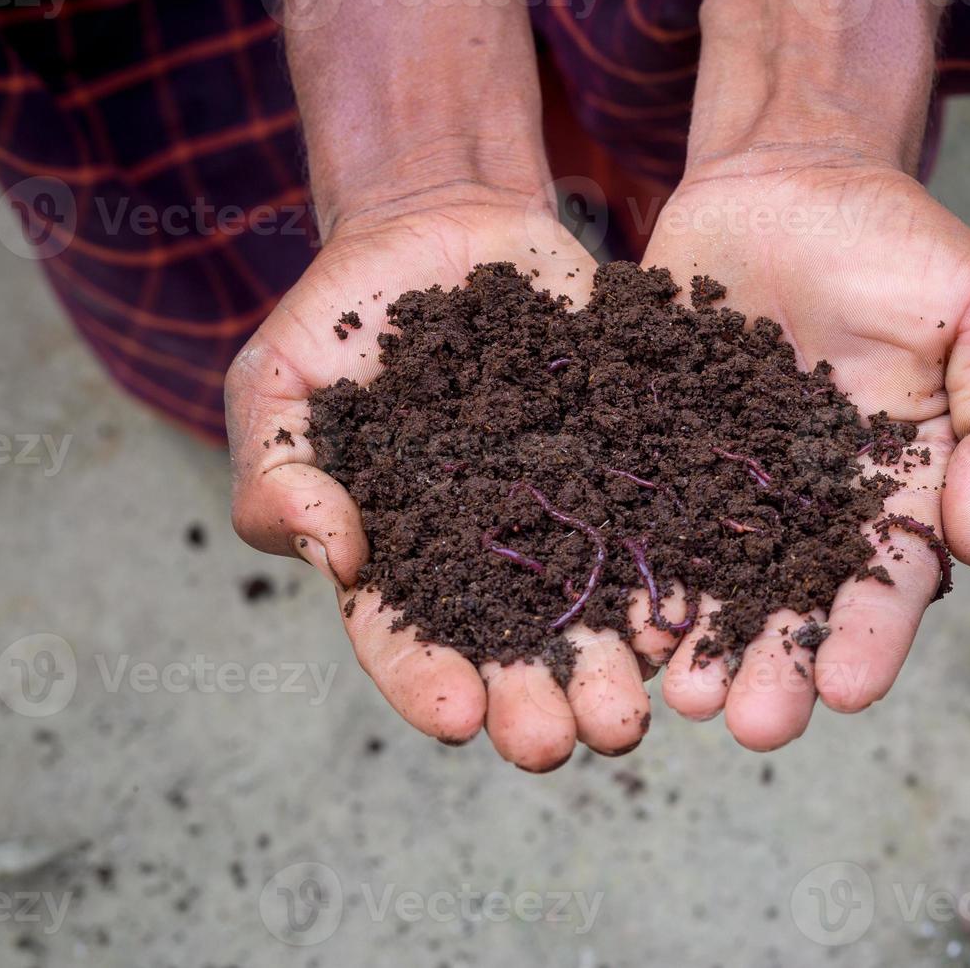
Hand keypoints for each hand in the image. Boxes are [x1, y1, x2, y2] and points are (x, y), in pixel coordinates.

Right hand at [226, 187, 651, 770]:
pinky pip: (655, 515)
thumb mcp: (278, 383)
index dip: (428, 682)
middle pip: (514, 645)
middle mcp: (490, 554)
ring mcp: (563, 509)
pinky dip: (675, 563)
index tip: (459, 717)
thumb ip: (280, 474)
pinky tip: (691, 606)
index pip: (405, 638)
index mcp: (400, 555)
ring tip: (640, 702)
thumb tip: (334, 557)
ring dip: (618, 661)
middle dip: (540, 699)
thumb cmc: (339, 315)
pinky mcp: (623, 458)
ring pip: (595, 602)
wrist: (438, 229)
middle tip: (567, 740)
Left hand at [638, 149, 969, 748]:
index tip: (846, 690)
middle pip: (794, 603)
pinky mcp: (661, 449)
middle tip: (750, 723)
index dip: (871, 637)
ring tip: (678, 698)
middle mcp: (812, 505)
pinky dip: (633, 571)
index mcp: (897, 489)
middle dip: (774, 666)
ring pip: (714, 580)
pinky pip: (643, 516)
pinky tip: (618, 621)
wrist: (791, 178)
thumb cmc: (904, 243)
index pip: (890, 580)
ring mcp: (731, 482)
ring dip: (700, 644)